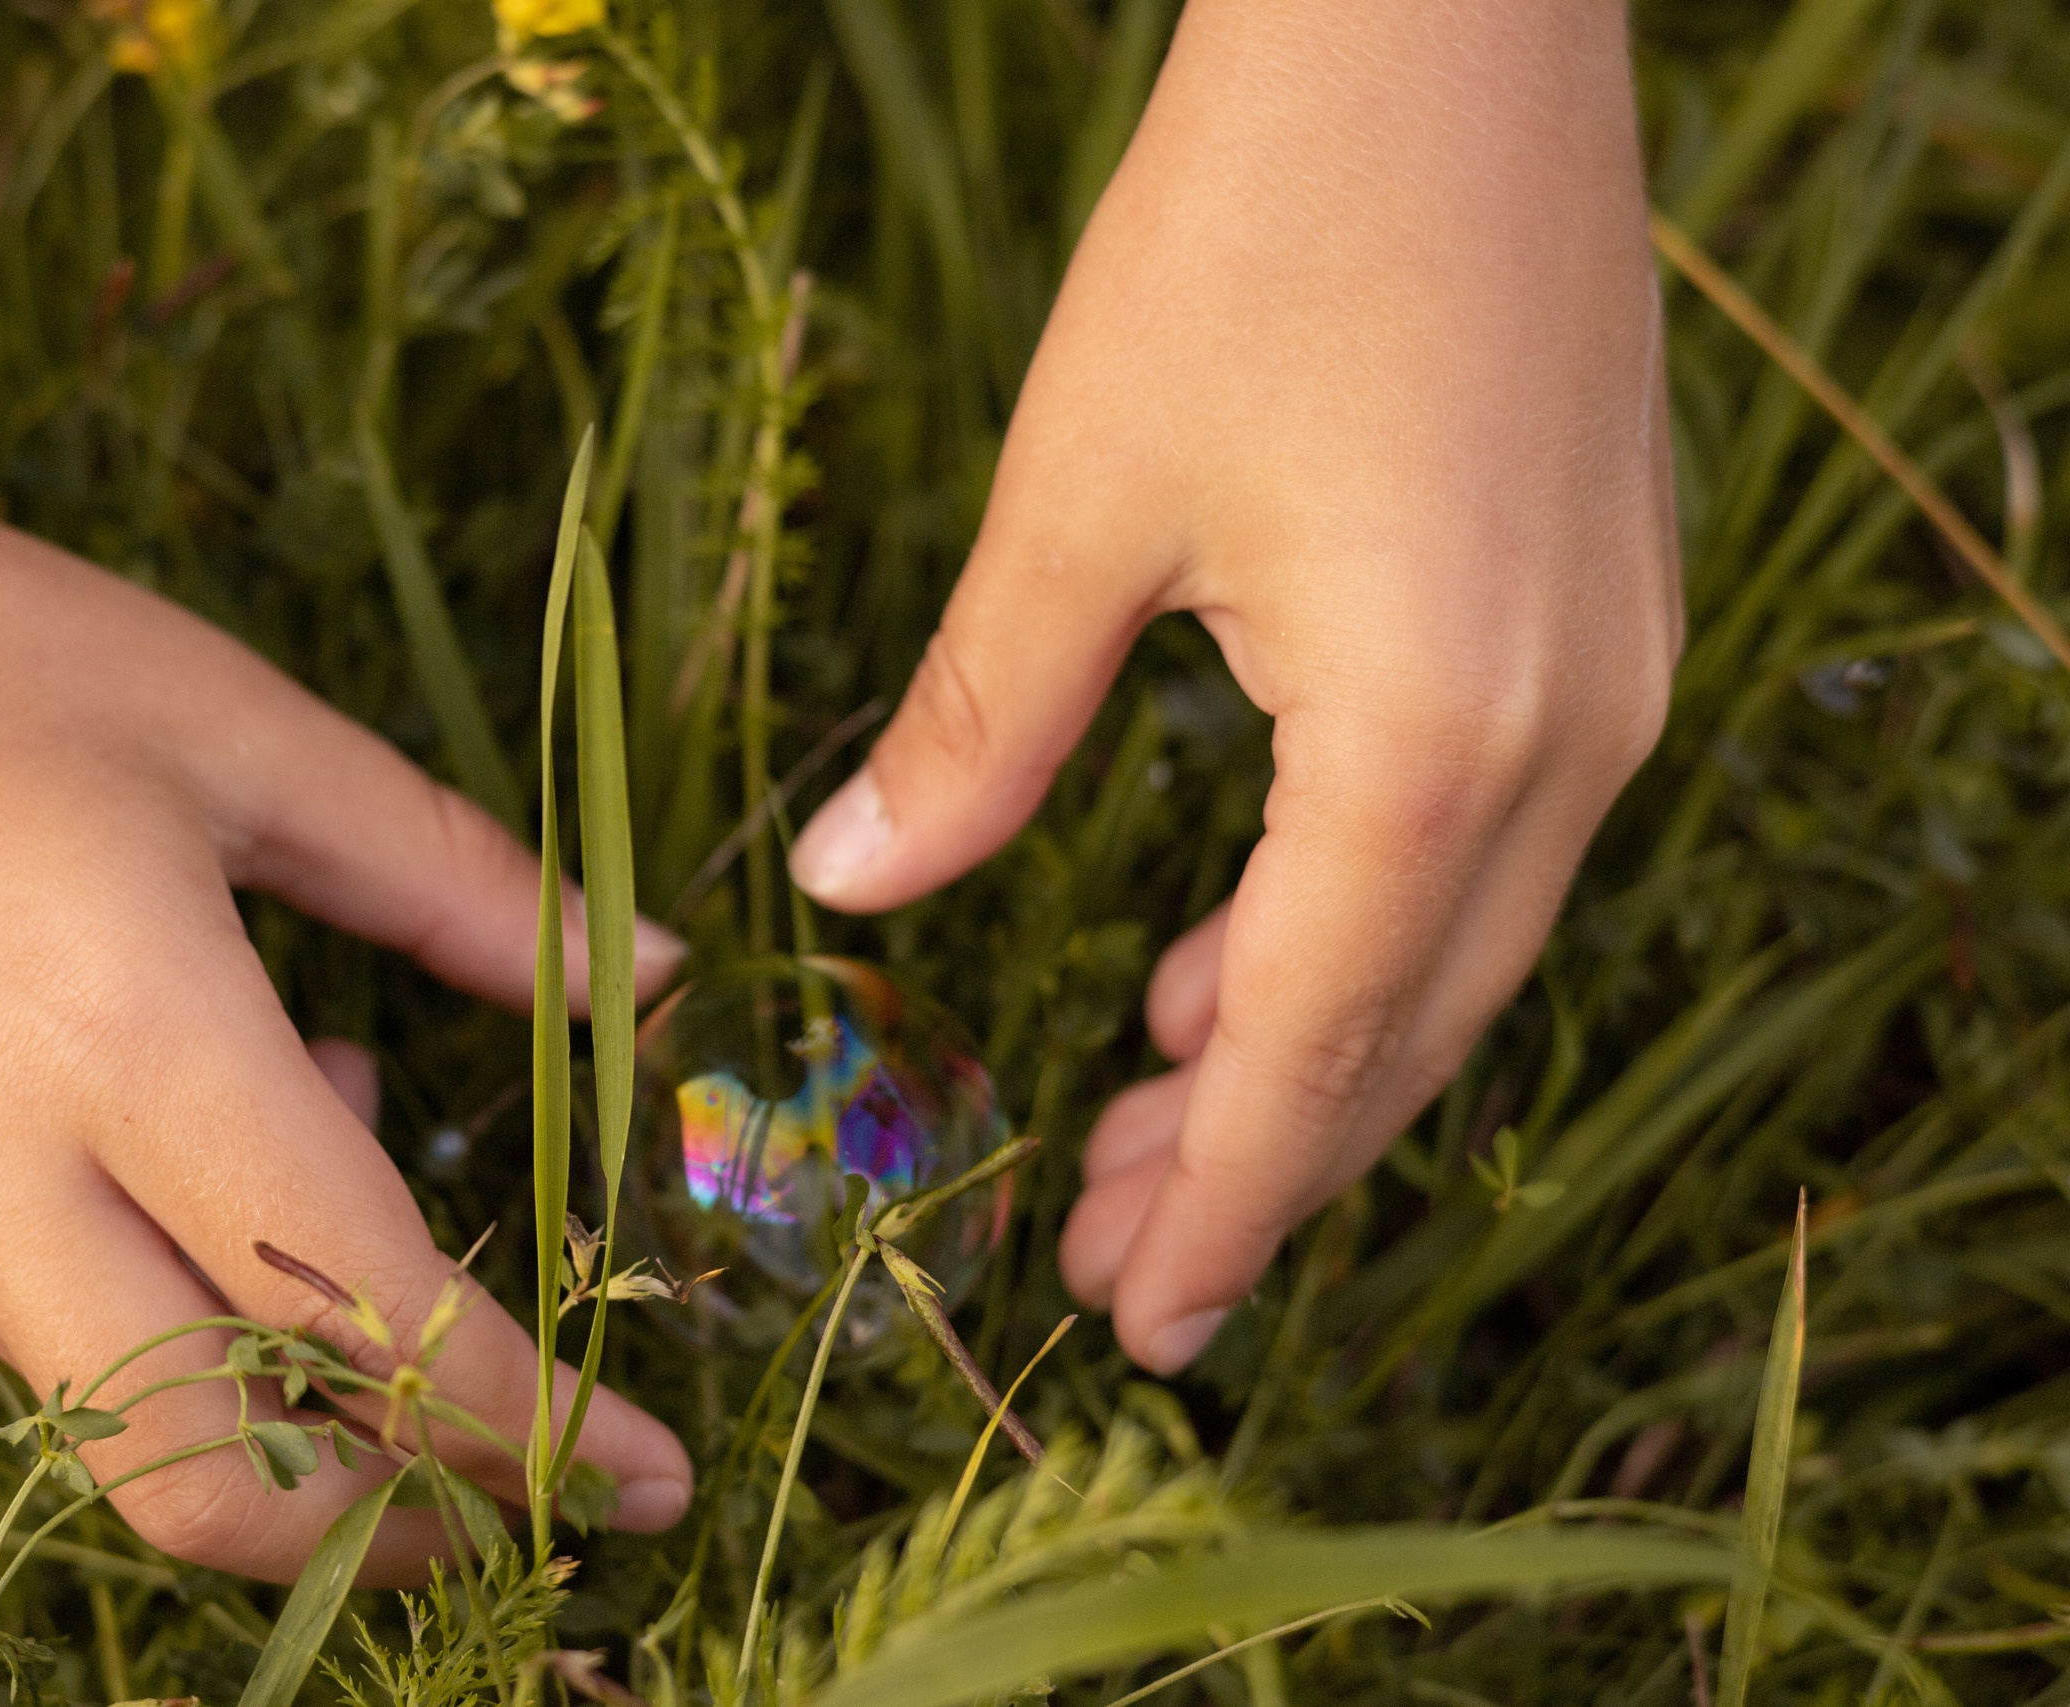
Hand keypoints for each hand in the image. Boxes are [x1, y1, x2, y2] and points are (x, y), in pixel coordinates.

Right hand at [0, 327, 691, 1581]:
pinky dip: (171, 1303)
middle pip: (211, 1481)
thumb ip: (451, 879)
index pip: (364, 1310)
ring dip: (285, 1384)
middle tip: (525, 1469)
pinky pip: (36, 1331)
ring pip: (121, 1414)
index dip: (531, 1419)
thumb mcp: (234, 725)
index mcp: (123, 1036)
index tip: (656, 1473)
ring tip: (346, 1139)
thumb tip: (638, 983)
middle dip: (396, 1521)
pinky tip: (207, 1122)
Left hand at [789, 0, 1679, 1371]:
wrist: (1445, 26)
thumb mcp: (1078, 501)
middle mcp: (1560, 740)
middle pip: (1401, 1029)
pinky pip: (1478, 840)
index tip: (1143, 1328)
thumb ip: (976, 725)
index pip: (1307, 1047)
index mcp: (1428, 741)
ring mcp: (1606, 675)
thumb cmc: (1253, 232)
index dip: (1221, 1205)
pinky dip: (1352, 926)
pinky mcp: (1597, 611)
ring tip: (1151, 1129)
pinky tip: (1227, 950)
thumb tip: (847, 893)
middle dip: (1257, 1162)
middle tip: (1121, 1271)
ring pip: (1447, 947)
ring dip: (1302, 1050)